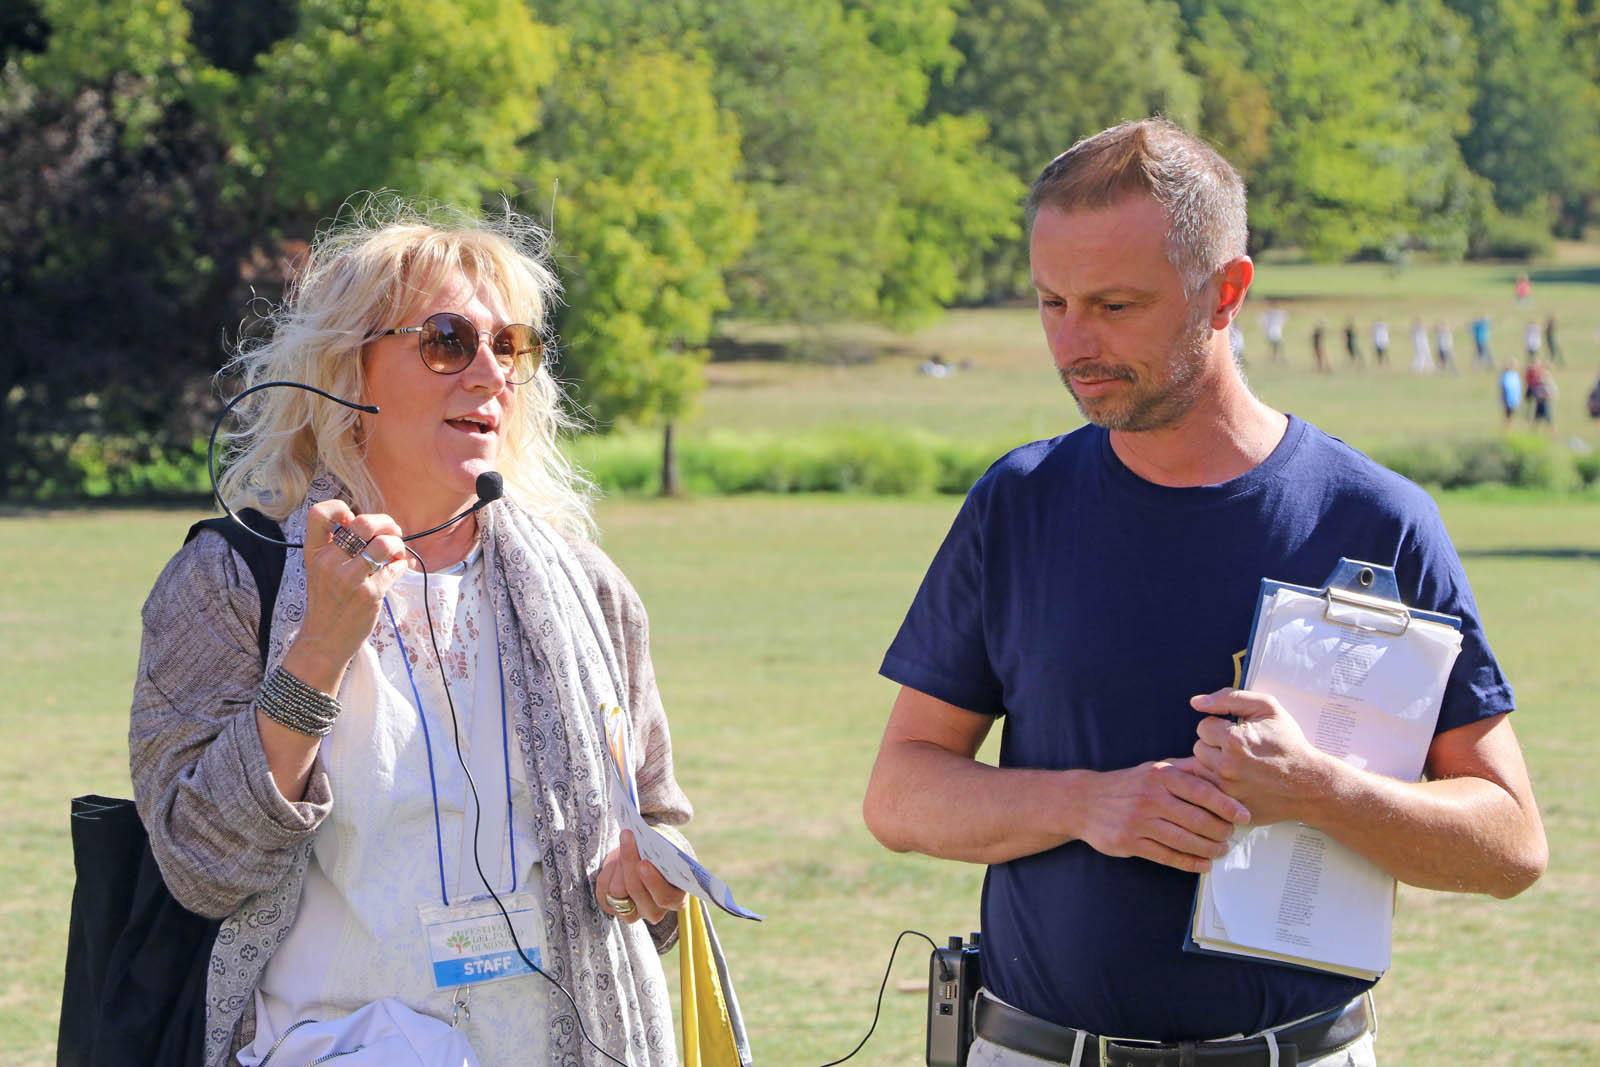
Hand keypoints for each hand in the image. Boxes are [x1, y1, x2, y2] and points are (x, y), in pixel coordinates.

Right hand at [280, 500, 405, 692]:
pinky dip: (403, 564)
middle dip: (386, 522)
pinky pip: (396, 568)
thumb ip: (339, 547)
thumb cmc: (328, 601)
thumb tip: (376, 526)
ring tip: (396, 552)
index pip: (319, 513)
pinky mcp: (369, 594)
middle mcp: (329, 562)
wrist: (324, 640)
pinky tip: (399, 568)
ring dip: (398, 544)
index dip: (339, 507)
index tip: (352, 519)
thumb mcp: (321, 570)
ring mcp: (350, 579)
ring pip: (384, 544)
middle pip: (363, 523)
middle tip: (393, 531)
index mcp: (315, 552)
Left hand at [595, 830, 686, 923]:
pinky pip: (603, 890)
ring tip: (625, 842)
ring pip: (618, 890)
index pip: (664, 896)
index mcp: (676, 899)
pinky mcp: (613, 909)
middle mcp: (655, 911)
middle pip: (636, 890)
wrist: (644, 862)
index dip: (653, 881)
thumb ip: (660, 853)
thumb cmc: (660, 857)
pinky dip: (608, 871)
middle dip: (630, 862)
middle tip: (627, 838)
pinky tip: (616, 860)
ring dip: (619, 862)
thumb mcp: (667, 854)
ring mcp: (633, 913)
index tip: (643, 862)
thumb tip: (645, 845)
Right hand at [1074, 758, 1250, 872]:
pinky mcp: (1130, 842)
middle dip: (1221, 831)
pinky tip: (1203, 864)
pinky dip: (1189, 862)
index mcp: (1161, 775)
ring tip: (1221, 850)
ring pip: (1184, 840)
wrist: (1084, 801)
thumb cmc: (1127, 784)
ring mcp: (1139, 821)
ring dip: (1209, 849)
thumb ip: (1186, 769)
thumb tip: (1219, 767)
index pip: (1202, 791)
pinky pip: (1167, 856)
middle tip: (1231, 835)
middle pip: (1197, 819)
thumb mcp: (1155, 768)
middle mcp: (1150, 796)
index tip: (1244, 816)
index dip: (1227, 806)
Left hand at [1191, 688, 1335, 826]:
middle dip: (1215, 746)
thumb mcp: (1267, 708)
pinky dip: (1217, 785)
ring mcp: (1227, 790)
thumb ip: (1229, 698)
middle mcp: (1227, 767)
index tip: (1237, 733)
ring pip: (1201, 770)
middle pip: (1199, 749)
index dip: (1220, 727)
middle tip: (1239, 750)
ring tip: (1238, 765)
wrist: (1309, 784)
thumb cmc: (1288, 743)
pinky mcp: (1229, 807)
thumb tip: (1196, 702)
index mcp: (1234, 740)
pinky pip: (1208, 791)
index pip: (1204, 727)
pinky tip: (1235, 780)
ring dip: (1214, 765)